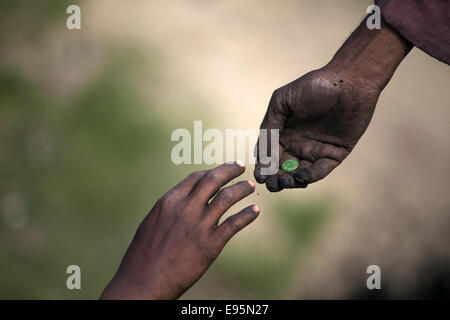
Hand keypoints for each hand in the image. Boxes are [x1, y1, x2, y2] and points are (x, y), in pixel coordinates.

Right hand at [100, 162, 258, 298]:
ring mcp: (199, 225)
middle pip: (213, 180)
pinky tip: (255, 211)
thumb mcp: (153, 221)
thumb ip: (170, 209)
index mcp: (170, 201)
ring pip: (226, 198)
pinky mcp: (210, 245)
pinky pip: (233, 224)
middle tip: (240, 166)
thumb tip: (183, 201)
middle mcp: (186, 208)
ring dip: (241, 189)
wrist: (144, 281)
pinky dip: (247, 215)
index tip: (220, 171)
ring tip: (250, 186)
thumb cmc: (144, 254)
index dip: (211, 172)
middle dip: (229, 170)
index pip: (196, 178)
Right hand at [254, 16, 411, 191]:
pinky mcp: (334, 154)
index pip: (269, 156)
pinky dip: (310, 176)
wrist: (349, 81)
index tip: (261, 177)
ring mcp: (316, 150)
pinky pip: (320, 170)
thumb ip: (269, 126)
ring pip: (299, 173)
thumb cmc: (313, 86)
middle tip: (273, 184)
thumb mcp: (282, 101)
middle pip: (282, 169)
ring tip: (287, 181)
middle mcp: (297, 144)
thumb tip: (260, 154)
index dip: (264, 168)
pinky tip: (302, 177)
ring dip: (291, 181)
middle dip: (276, 179)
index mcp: (283, 132)